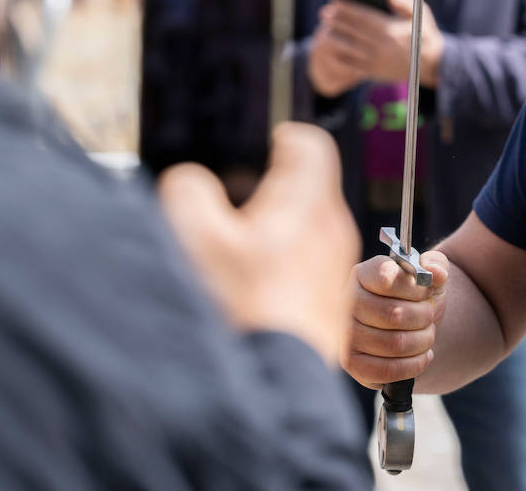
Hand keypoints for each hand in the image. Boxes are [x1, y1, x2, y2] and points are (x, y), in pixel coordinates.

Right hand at [158, 123, 359, 366]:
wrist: (272, 386)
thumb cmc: (240, 310)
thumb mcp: (195, 238)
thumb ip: (190, 191)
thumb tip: (194, 182)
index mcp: (309, 203)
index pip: (312, 145)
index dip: (284, 139)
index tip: (264, 148)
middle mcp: (333, 231)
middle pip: (309, 188)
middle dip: (271, 190)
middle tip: (234, 208)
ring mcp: (336, 269)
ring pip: (308, 230)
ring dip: (275, 232)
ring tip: (237, 255)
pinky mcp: (331, 304)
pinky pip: (309, 267)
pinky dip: (282, 267)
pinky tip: (250, 290)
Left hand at [306, 0, 444, 96]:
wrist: (432, 64)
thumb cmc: (424, 34)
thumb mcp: (421, 13)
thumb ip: (404, 0)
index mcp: (391, 29)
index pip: (363, 16)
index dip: (347, 8)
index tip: (335, 1)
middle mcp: (382, 45)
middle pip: (353, 30)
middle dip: (336, 20)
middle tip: (324, 13)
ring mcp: (377, 60)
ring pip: (349, 47)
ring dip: (335, 37)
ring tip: (325, 29)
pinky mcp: (374, 72)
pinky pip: (352, 64)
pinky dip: (340, 55)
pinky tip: (333, 47)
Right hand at [344, 250, 449, 388]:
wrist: (409, 327)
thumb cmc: (415, 297)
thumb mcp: (429, 275)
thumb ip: (435, 265)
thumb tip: (436, 273)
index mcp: (363, 274)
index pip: (386, 277)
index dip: (414, 287)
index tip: (425, 291)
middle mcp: (347, 303)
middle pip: (394, 314)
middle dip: (423, 316)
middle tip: (429, 315)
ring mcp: (346, 335)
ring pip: (394, 344)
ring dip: (423, 341)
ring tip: (427, 334)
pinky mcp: (352, 364)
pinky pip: (387, 370)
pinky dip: (414, 365)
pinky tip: (423, 355)